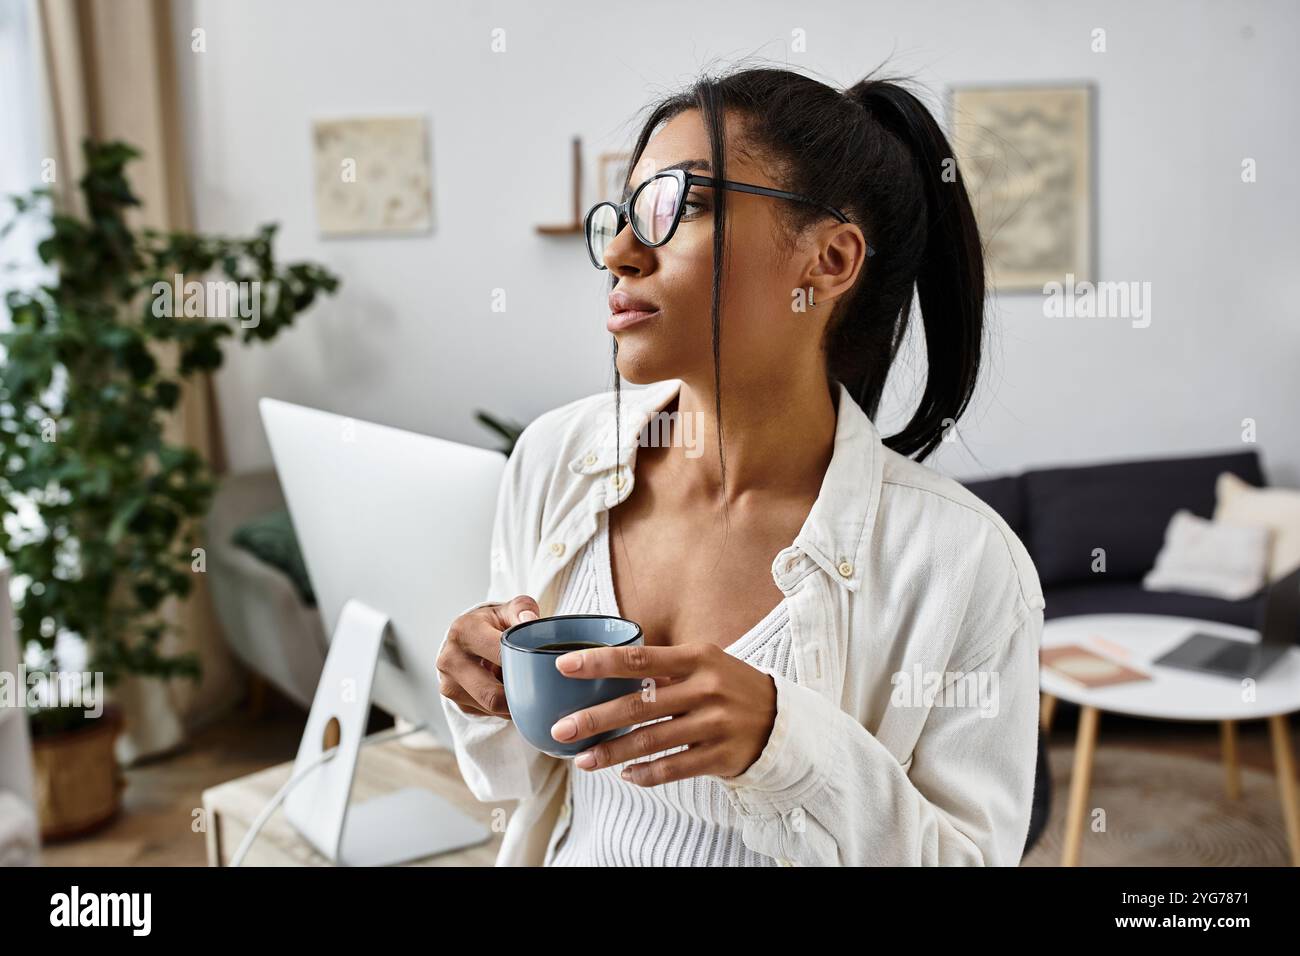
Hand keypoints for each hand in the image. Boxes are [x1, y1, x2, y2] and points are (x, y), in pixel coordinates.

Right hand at [436, 595, 539, 717]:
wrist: (467, 637)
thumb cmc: (493, 623)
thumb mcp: (508, 610)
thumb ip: (523, 610)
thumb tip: (530, 620)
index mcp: (464, 631)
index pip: (499, 655)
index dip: (524, 664)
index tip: (544, 668)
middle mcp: (450, 659)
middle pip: (492, 694)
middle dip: (520, 695)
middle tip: (542, 691)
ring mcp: (448, 684)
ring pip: (491, 708)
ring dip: (512, 703)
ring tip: (524, 688)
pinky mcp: (455, 702)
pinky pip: (487, 714)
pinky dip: (503, 708)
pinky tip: (508, 691)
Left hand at [548, 643, 777, 785]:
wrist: (780, 718)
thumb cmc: (728, 685)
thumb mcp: (702, 662)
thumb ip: (662, 667)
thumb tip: (604, 670)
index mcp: (696, 658)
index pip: (639, 659)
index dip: (600, 662)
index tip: (564, 667)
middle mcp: (705, 689)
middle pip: (639, 705)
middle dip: (594, 718)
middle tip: (561, 728)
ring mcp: (714, 724)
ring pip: (651, 741)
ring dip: (612, 752)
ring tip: (582, 760)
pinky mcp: (720, 756)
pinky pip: (673, 768)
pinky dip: (646, 773)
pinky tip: (625, 774)